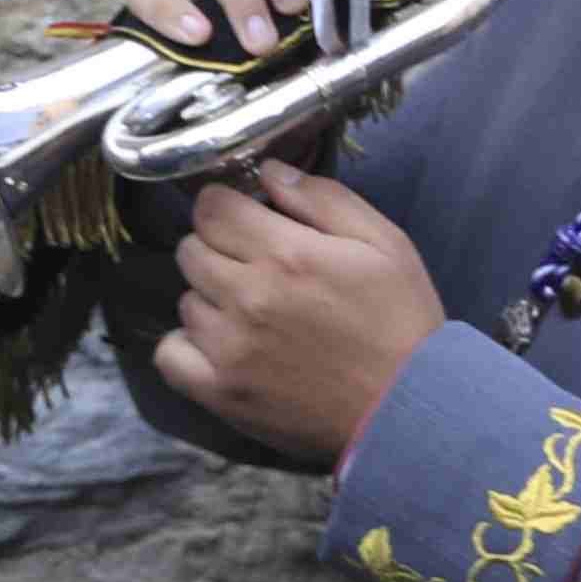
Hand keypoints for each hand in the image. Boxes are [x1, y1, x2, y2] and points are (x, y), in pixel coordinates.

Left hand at [148, 162, 441, 463]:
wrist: (410, 409)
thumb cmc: (403, 323)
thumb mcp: (384, 243)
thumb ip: (323, 199)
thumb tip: (269, 171)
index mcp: (286, 254)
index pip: (210, 208)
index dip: (226, 207)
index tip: (245, 219)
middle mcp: (248, 297)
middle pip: (191, 250)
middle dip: (218, 248)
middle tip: (255, 266)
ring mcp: (229, 348)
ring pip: (185, 299)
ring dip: (211, 298)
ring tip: (250, 312)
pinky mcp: (221, 393)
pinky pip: (170, 355)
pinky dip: (187, 345)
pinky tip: (220, 345)